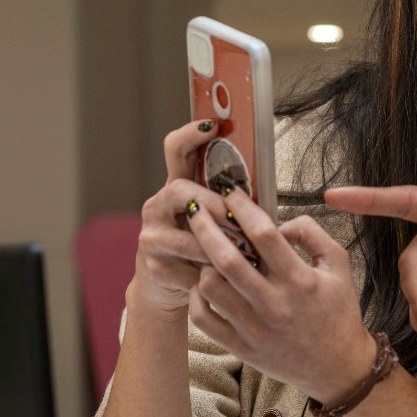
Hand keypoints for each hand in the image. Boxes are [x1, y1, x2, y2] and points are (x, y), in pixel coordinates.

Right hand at [129, 120, 230, 315]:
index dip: (191, 135)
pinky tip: (229, 282)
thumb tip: (264, 193)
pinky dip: (212, 277)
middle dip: (213, 204)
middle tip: (239, 219)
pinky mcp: (155, 266)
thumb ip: (229, 204)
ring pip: (186, 238)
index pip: (176, 150)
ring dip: (218, 248)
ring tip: (244, 256)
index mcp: (176, 189)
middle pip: (178, 189)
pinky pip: (187, 269)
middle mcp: (157, 207)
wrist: (167, 289)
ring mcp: (152, 237)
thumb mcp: (211, 222)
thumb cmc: (198, 249)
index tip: (213, 126)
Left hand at [187, 186, 376, 401]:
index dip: (243, 208)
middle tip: (196, 209)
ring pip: (210, 288)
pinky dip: (197, 297)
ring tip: (203, 249)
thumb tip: (280, 222)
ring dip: (202, 262)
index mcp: (301, 281)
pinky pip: (204, 319)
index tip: (230, 192)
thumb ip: (312, 234)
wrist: (338, 367)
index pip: (264, 235)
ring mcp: (255, 329)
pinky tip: (204, 283)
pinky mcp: (241, 348)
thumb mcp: (338, 266)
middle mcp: (276, 305)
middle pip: (227, 260)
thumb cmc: (339, 313)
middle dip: (205, 227)